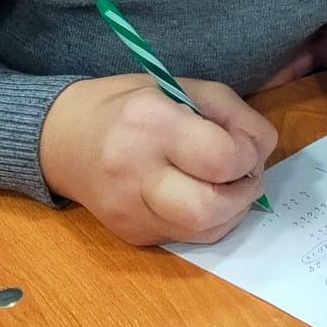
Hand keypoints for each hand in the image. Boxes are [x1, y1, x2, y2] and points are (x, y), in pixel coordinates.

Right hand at [40, 75, 278, 245]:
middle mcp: (134, 171)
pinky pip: (187, 238)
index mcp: (151, 123)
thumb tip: (262, 153)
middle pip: (210, 209)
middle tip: (244, 175)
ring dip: (231, 212)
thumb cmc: (135, 104)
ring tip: (226, 186)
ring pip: (203, 232)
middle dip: (244, 194)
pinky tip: (201, 197)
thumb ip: (236, 116)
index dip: (248, 156)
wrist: (64, 137)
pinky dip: (208, 221)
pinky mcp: (129, 234)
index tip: (244, 146)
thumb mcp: (189, 88)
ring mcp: (128, 210)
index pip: (221, 158)